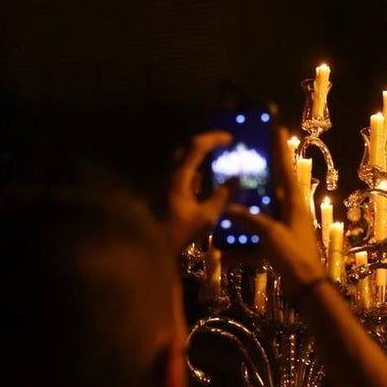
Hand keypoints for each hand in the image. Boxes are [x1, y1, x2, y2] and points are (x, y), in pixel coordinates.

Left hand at [165, 130, 232, 250]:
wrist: (150, 247)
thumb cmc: (177, 233)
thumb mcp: (205, 217)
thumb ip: (222, 196)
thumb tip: (236, 179)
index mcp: (178, 177)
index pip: (196, 146)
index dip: (214, 138)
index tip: (230, 138)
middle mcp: (167, 173)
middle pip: (187, 148)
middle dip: (206, 145)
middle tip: (222, 147)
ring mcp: (161, 180)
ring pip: (181, 160)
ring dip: (198, 159)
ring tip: (214, 165)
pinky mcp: (160, 189)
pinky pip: (177, 173)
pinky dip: (191, 172)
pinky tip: (200, 186)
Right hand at [223, 127, 324, 292]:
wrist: (306, 286)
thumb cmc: (293, 255)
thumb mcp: (270, 234)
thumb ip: (250, 219)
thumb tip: (229, 209)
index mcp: (293, 202)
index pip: (285, 168)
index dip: (279, 148)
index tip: (276, 127)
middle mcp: (291, 210)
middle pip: (274, 185)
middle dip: (261, 173)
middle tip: (247, 157)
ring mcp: (286, 227)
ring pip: (264, 210)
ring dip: (248, 206)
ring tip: (230, 196)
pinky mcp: (280, 243)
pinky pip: (258, 236)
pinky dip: (244, 240)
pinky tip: (226, 246)